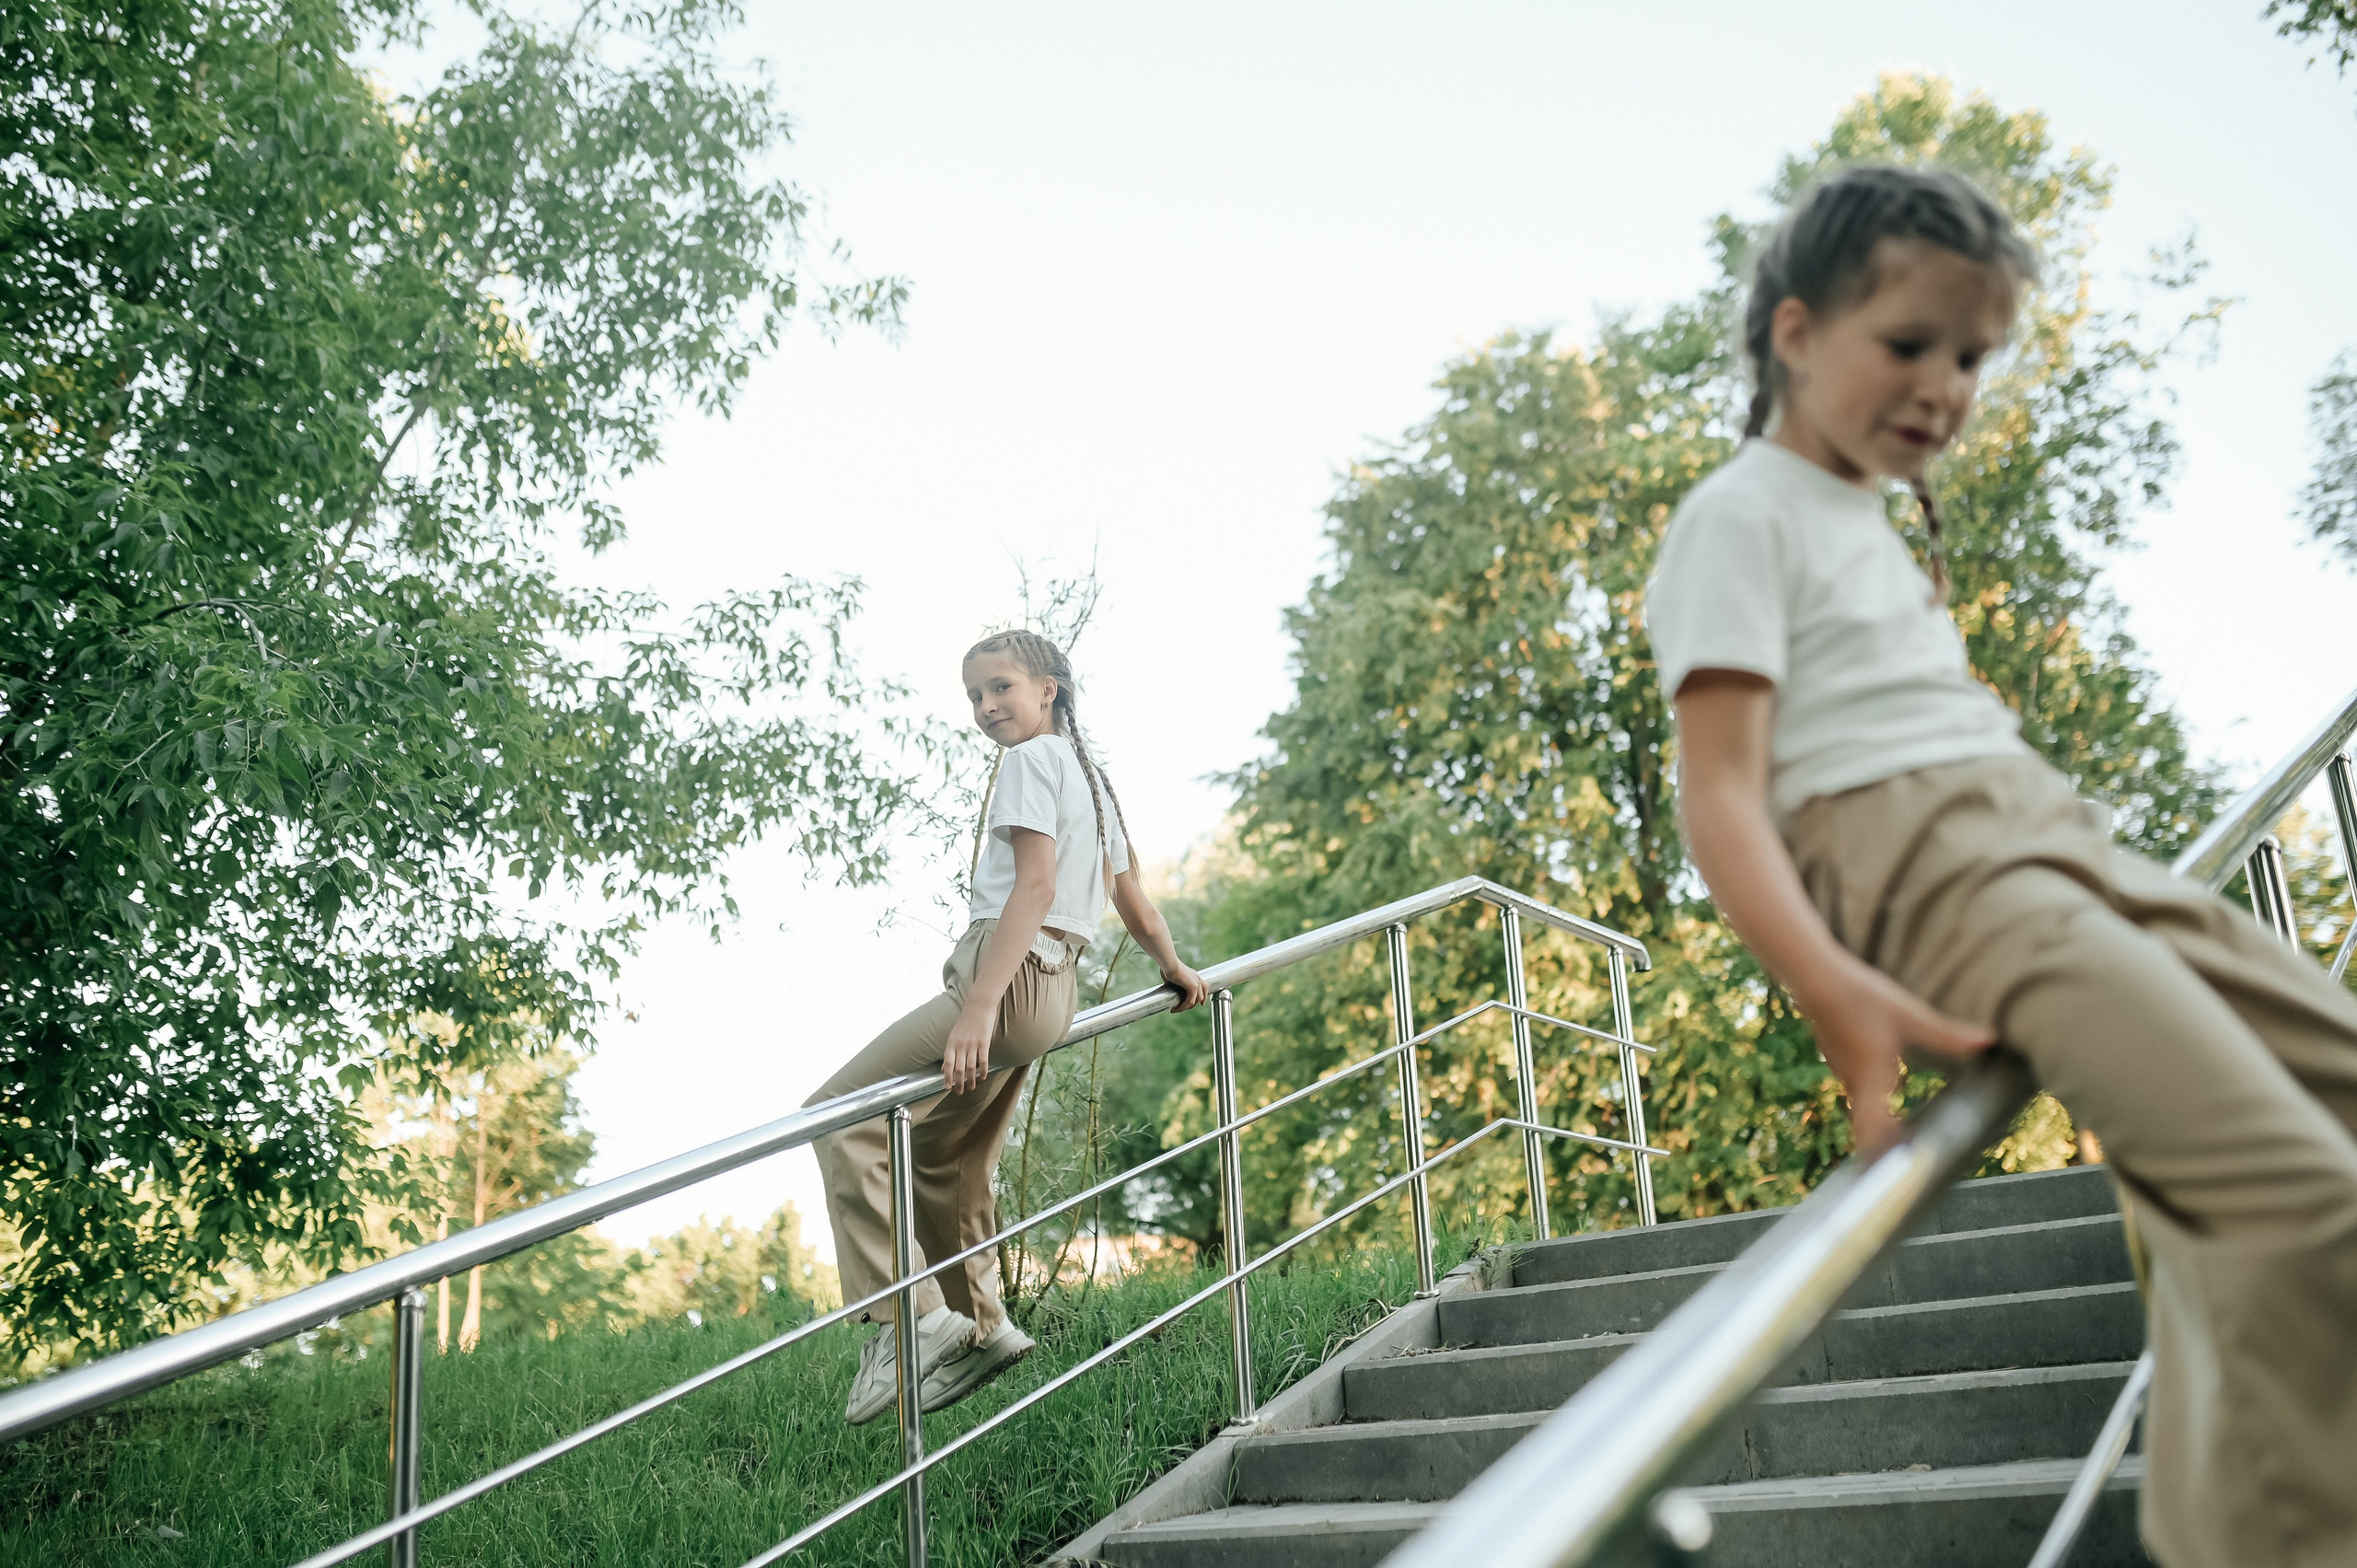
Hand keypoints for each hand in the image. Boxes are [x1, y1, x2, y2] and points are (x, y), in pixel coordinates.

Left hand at [942, 1004, 994, 1094]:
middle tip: (960, 1092)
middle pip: (959, 1069)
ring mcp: (973, 1044)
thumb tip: (944, 1068)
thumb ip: (949, 1053)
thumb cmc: (965, 1021)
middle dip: (959, 1083)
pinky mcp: (984, 1042)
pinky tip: (983, 1077)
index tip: (947, 1088)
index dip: (947, 1077)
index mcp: (951, 1043)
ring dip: (971, 1080)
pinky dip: (983, 1071)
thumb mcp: (953, 1036)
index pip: (948, 1064)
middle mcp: (961, 1045)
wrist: (979, 1006)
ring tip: (972, 1088)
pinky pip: (983, 1060)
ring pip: (970, 1067)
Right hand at [1162, 961, 1210, 1012]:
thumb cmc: (1167, 967)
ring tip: (1177, 1009)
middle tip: (1185, 1008)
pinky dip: (1183, 1006)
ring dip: (1187, 1007)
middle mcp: (1197, 978)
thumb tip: (1168, 988)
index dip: (1203, 996)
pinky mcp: (1193, 987)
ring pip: (1197, 1000)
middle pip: (1203, 994)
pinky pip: (1190, 1001)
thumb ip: (1174, 982)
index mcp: (1193, 975)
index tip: (1200, 1003)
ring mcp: (1196, 983)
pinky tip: (1176, 1008)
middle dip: (1195, 1004)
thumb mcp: (1173, 976)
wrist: (1169, 964)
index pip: (1203, 987)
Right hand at [1796, 955, 1994, 1157]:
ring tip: (1909, 1129)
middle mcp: (1855, 1081)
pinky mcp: (1842, 1055)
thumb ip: (1947, 1034)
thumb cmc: (1859, 996)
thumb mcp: (1909, 1015)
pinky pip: (1862, 1085)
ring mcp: (1844, 1069)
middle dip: (1888, 1143)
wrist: (1816, 976)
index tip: (1904, 1175)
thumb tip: (1989, 1041)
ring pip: (1865, 1105)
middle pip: (1869, 1125)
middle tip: (1912, 1160)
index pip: (1874, 1133)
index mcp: (1872, 1080)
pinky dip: (1879, 1095)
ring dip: (1884, 1119)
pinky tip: (1898, 1081)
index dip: (1886, 1157)